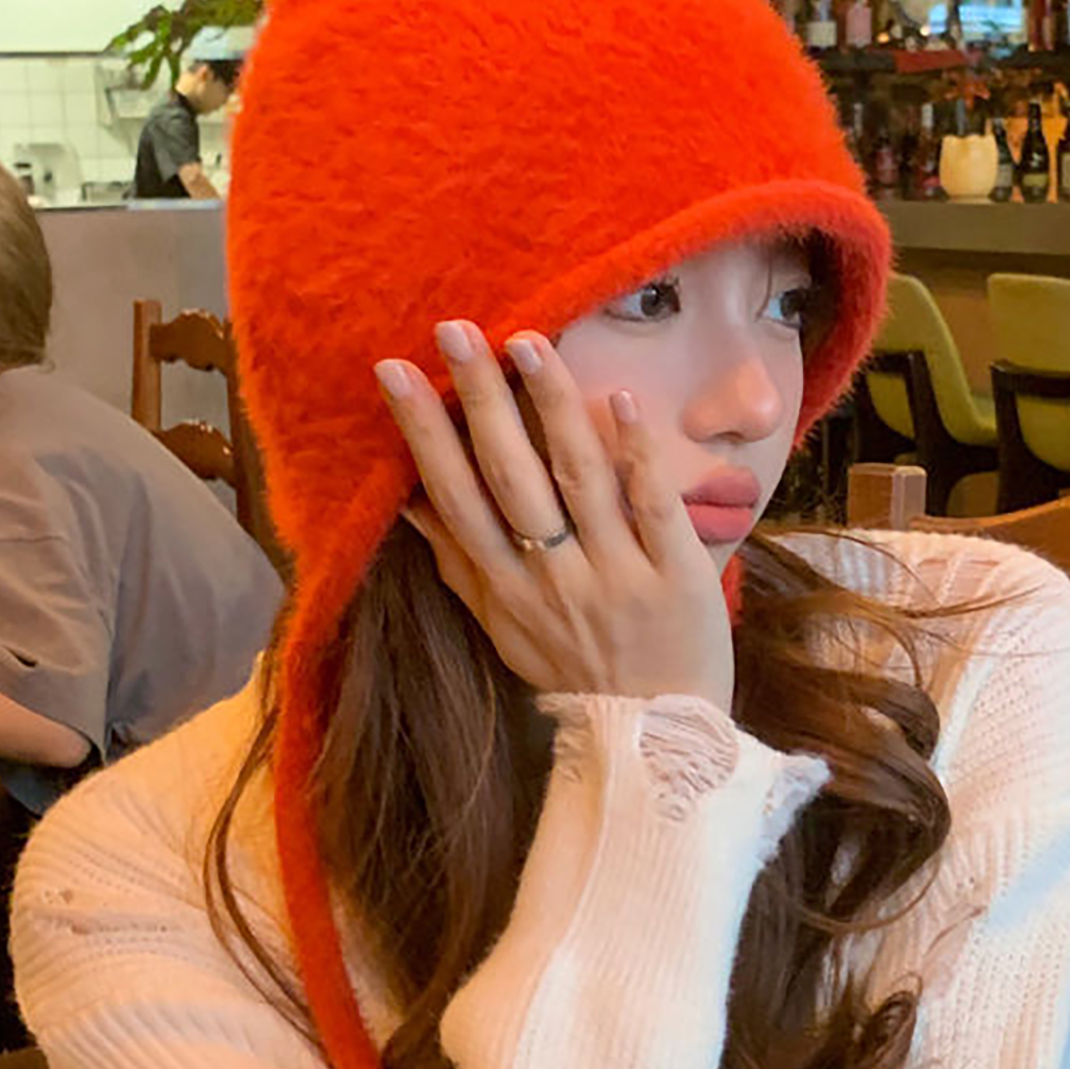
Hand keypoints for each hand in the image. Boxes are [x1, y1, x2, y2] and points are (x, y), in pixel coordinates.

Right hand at [374, 321, 734, 710]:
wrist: (656, 739)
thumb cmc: (574, 673)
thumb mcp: (501, 628)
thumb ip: (458, 563)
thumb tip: (407, 500)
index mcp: (506, 588)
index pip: (455, 497)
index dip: (424, 434)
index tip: (394, 370)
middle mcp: (554, 579)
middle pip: (509, 478)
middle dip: (478, 401)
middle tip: (454, 329)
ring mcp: (616, 577)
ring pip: (579, 479)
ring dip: (553, 406)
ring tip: (528, 341)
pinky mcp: (675, 579)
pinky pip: (653, 507)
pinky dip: (637, 454)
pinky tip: (620, 398)